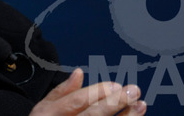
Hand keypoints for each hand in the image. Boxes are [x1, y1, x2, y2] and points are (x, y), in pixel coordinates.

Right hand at [30, 68, 146, 114]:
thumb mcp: (43, 110)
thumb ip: (61, 92)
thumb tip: (78, 73)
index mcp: (50, 115)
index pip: (77, 101)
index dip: (98, 92)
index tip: (116, 85)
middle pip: (93, 115)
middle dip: (115, 102)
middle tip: (133, 91)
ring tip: (140, 106)